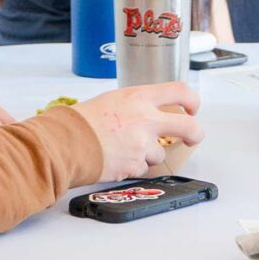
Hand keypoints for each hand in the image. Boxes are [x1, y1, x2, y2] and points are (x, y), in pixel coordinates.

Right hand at [68, 80, 205, 178]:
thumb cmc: (80, 121)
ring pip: (159, 153)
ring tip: (122, 149)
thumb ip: (136, 105)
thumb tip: (150, 113)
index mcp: (139, 97)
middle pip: (188, 127)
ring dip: (147, 154)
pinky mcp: (135, 165)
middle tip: (192, 137)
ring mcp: (143, 145)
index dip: (191, 100)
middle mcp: (146, 119)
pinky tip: (116, 159)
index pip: (179, 91)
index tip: (192, 108)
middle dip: (194, 134)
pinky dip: (132, 166)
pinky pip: (142, 168)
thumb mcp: (112, 100)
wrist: (64, 143)